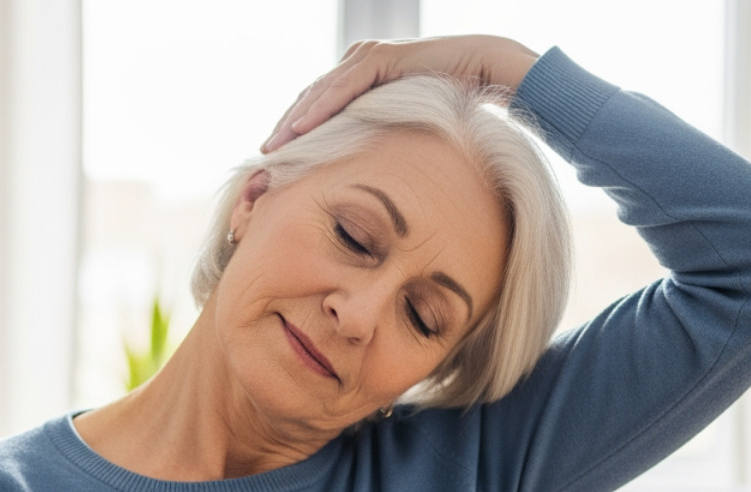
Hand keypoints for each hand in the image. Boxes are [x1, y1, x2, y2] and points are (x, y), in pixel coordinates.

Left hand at [261, 35, 539, 151]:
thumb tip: (368, 175)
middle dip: (286, 130)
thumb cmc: (451, 105)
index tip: (275, 161)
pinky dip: (320, 109)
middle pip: (311, 100)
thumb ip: (380, 138)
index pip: (317, 106)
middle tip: (264, 159)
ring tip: (274, 150)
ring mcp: (367, 57)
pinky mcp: (381, 57)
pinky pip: (343, 87)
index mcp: (360, 78)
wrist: (486, 71)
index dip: (294, 133)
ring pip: (320, 93)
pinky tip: (301, 131)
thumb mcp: (403, 127)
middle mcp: (359, 62)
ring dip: (294, 122)